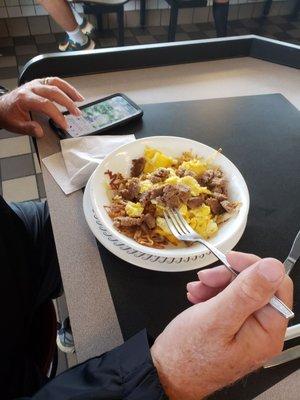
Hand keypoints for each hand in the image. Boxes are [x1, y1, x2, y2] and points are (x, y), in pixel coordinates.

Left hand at [0, 77, 83, 137]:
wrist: (2, 107)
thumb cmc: (9, 115)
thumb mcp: (15, 125)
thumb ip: (28, 128)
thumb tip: (40, 131)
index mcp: (24, 98)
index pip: (45, 104)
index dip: (57, 115)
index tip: (65, 125)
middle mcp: (31, 88)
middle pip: (54, 92)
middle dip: (68, 103)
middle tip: (76, 113)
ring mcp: (36, 83)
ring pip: (56, 83)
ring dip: (70, 91)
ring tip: (80, 100)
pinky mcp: (40, 83)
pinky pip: (55, 81)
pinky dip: (66, 87)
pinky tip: (74, 94)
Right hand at [151, 252, 292, 399]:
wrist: (167, 373)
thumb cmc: (188, 355)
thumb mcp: (216, 318)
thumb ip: (246, 292)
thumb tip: (272, 268)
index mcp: (266, 332)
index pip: (275, 284)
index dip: (251, 267)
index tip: (229, 260)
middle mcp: (262, 332)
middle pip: (256, 286)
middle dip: (229, 276)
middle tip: (206, 278)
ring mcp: (248, 330)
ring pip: (240, 290)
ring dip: (217, 284)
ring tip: (198, 289)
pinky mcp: (234, 328)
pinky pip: (230, 300)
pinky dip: (213, 293)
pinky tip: (199, 296)